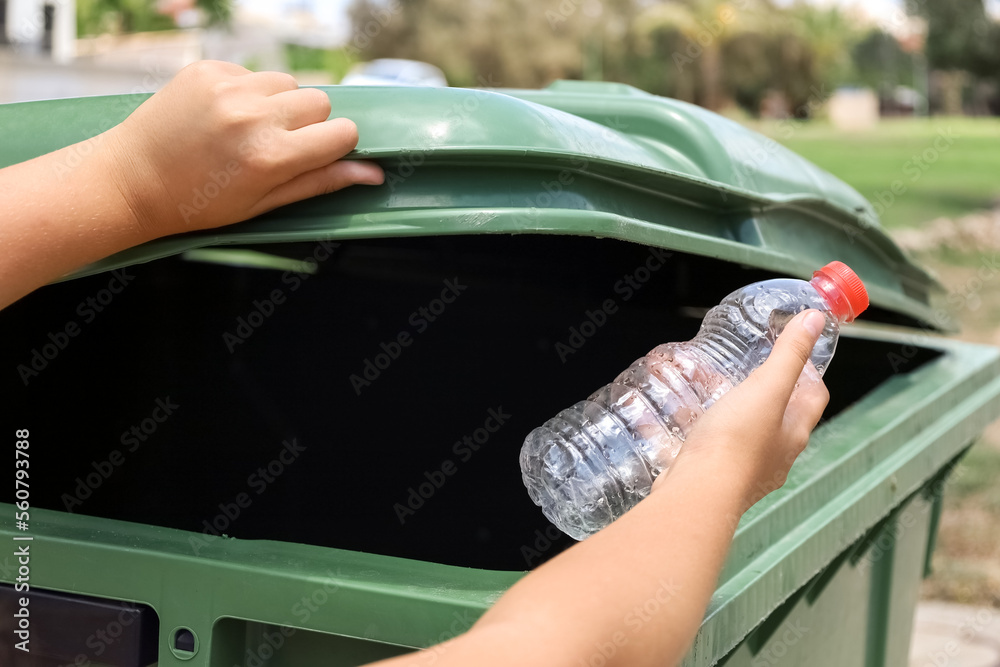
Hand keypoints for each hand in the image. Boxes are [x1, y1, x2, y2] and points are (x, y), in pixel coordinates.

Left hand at [102, 60, 383, 237]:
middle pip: (320, 102)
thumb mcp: (265, 203)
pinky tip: (222, 116)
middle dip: (309, 123)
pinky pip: (252, 72)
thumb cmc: (200, 203)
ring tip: (247, 129)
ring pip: (288, 82)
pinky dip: (247, 91)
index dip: (335, 145)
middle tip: (278, 146)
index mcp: (271, 157)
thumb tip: (374, 172)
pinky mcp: (207, 69)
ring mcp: (228, 88)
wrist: (131, 181)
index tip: (316, 155)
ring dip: (279, 103)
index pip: (342, 132)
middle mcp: (253, 116)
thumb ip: (321, 182)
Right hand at [660, 309, 829, 506]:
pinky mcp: (711, 475)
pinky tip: (672, 415)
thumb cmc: (735, 445)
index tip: (796, 354)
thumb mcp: (767, 389)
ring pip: (738, 430)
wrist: (697, 494)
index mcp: (793, 434)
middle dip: (761, 389)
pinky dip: (692, 427)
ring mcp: (741, 468)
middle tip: (744, 365)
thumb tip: (815, 321)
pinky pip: (705, 445)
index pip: (813, 398)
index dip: (809, 373)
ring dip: (724, 407)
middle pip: (775, 415)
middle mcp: (773, 455)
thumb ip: (789, 355)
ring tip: (703, 385)